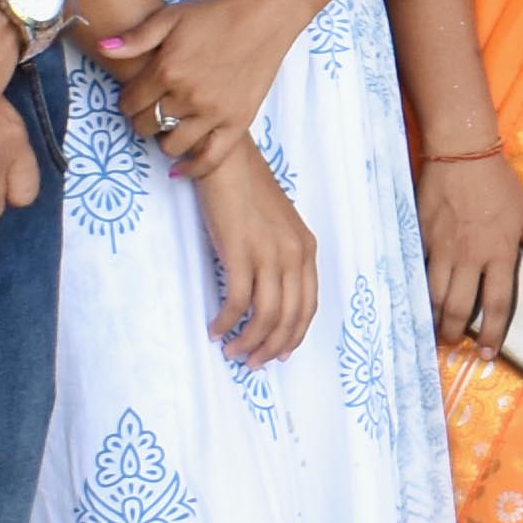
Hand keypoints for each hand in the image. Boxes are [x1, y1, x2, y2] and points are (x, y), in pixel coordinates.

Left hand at [98, 0, 287, 179]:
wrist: (263, 18)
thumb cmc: (216, 14)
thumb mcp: (171, 17)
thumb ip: (136, 38)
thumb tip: (103, 48)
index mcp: (167, 69)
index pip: (131, 102)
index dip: (127, 103)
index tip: (133, 99)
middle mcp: (187, 95)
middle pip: (148, 125)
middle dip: (142, 120)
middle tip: (149, 112)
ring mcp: (213, 112)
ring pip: (173, 145)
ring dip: (163, 140)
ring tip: (167, 129)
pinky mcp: (237, 123)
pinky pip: (211, 158)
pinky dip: (193, 169)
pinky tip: (180, 170)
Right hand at [196, 150, 321, 365]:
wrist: (227, 159)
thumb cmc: (247, 189)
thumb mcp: (277, 225)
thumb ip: (280, 255)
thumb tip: (267, 292)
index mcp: (306, 249)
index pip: (308, 306)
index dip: (294, 335)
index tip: (280, 353)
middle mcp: (294, 255)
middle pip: (290, 317)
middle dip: (272, 347)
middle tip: (252, 362)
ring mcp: (269, 254)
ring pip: (266, 315)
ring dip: (249, 341)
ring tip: (232, 351)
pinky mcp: (240, 252)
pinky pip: (237, 302)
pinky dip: (226, 322)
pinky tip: (214, 329)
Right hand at [416, 151, 522, 348]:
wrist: (462, 154)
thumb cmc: (498, 183)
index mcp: (501, 253)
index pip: (497, 304)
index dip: (492, 333)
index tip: (488, 351)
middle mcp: (470, 256)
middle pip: (458, 308)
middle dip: (453, 333)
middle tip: (453, 344)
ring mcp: (442, 248)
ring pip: (433, 295)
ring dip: (432, 317)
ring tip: (433, 329)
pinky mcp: (422, 237)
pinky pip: (418, 271)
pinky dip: (417, 289)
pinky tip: (417, 299)